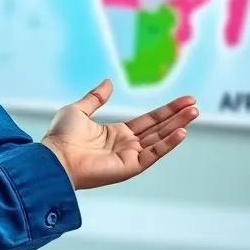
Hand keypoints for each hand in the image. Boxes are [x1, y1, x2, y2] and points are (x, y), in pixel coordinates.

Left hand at [40, 79, 197, 189]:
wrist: (54, 156)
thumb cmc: (61, 137)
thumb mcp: (78, 110)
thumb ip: (96, 98)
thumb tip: (108, 82)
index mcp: (116, 133)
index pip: (148, 120)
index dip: (166, 111)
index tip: (184, 100)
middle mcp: (126, 145)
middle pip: (158, 129)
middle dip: (177, 116)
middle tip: (194, 105)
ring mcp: (129, 157)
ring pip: (159, 139)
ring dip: (177, 126)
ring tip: (193, 113)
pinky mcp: (129, 167)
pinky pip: (153, 154)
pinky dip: (168, 144)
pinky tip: (181, 132)